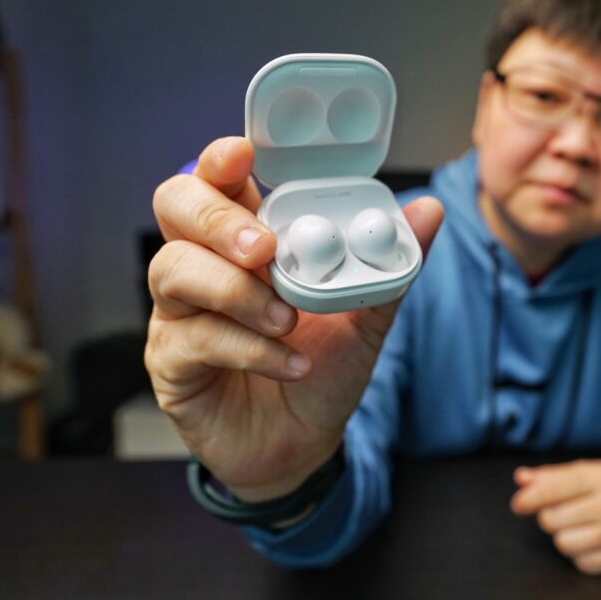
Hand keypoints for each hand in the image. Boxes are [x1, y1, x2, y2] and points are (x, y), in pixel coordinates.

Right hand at [145, 137, 442, 500]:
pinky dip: (250, 349)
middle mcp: (205, 263)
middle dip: (218, 219)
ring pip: (174, 270)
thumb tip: (429, 210)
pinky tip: (290, 364)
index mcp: (249, 238)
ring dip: (237, 291)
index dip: (222, 159)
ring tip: (288, 319)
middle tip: (263, 248)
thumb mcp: (366, 316)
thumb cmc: (324, 367)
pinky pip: (195, 338)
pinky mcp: (171, 360)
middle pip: (176, 206)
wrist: (304, 445)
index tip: (244, 154)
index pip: (220, 180)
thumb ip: (388, 263)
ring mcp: (180, 310)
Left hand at [511, 457, 600, 574]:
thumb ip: (557, 475)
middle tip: (564, 509)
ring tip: (579, 524)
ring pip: (564, 544)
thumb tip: (522, 479)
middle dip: (550, 515)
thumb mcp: (598, 468)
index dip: (528, 498)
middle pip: (552, 520)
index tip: (519, 504)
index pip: (551, 489)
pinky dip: (581, 554)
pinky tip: (593, 540)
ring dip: (564, 535)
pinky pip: (582, 564)